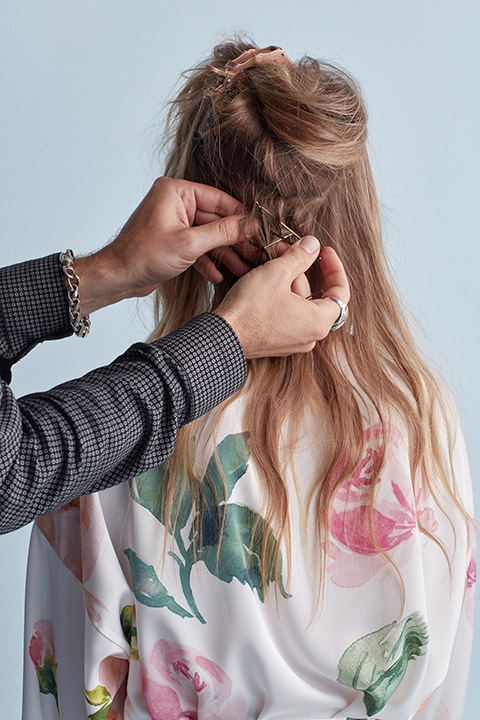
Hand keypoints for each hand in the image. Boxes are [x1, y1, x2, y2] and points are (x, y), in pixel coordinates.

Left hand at [75, 177, 246, 314]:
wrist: (117, 277)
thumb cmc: (142, 256)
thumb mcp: (189, 244)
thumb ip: (223, 233)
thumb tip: (251, 225)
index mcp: (176, 192)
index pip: (220, 200)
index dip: (242, 217)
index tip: (262, 230)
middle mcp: (175, 204)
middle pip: (217, 219)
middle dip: (236, 239)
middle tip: (257, 252)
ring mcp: (174, 223)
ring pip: (209, 236)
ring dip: (226, 254)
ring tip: (245, 268)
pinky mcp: (173, 242)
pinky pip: (197, 248)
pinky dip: (208, 261)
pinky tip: (219, 276)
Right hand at [215, 236, 349, 357]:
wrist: (221, 337)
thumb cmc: (249, 309)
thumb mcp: (277, 273)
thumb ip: (300, 256)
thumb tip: (312, 245)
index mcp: (319, 322)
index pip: (340, 292)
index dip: (334, 267)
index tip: (324, 252)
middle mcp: (310, 336)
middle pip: (316, 296)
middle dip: (302, 270)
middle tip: (287, 249)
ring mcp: (293, 342)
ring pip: (300, 305)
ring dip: (289, 281)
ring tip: (272, 261)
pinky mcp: (277, 342)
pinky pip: (287, 315)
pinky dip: (281, 297)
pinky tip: (266, 281)